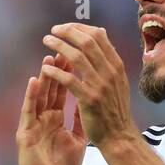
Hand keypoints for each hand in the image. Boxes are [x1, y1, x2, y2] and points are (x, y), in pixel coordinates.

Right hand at [15, 54, 86, 164]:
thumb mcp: (76, 140)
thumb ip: (80, 120)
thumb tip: (89, 102)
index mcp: (55, 118)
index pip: (64, 90)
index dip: (70, 72)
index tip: (78, 54)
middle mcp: (43, 117)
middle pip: (51, 87)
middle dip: (58, 68)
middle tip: (64, 47)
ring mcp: (34, 124)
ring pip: (39, 95)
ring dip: (44, 76)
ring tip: (49, 57)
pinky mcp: (25, 133)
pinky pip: (29, 112)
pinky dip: (31, 96)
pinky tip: (34, 81)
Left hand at [40, 24, 134, 147]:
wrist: (119, 136)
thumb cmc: (114, 109)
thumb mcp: (118, 80)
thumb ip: (108, 58)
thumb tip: (100, 32)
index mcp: (116, 65)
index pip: (98, 36)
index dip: (79, 27)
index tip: (65, 27)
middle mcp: (110, 72)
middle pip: (87, 42)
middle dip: (67, 32)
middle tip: (53, 30)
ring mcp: (100, 85)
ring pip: (77, 57)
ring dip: (59, 46)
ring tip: (46, 42)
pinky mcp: (89, 99)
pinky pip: (69, 80)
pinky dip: (56, 71)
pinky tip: (46, 68)